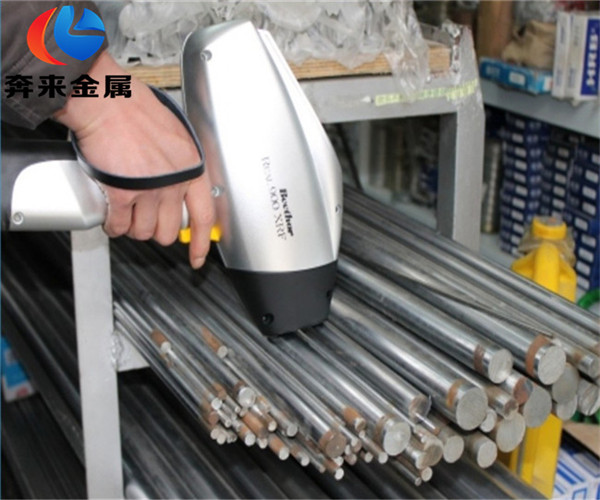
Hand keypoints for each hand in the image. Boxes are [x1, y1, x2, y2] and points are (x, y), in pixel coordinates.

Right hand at [54, 51, 213, 267]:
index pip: (204, 215)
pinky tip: (112, 218)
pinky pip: (119, 226)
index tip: (197, 256)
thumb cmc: (136, 109)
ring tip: (126, 212)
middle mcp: (174, 182)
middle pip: (169, 230)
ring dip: (133, 227)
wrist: (107, 100)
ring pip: (144, 232)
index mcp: (191, 167)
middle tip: (147, 219)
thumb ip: (181, 164)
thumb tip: (181, 186)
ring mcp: (149, 191)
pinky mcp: (122, 194)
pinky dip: (113, 226)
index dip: (201, 242)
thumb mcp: (177, 135)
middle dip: (156, 230)